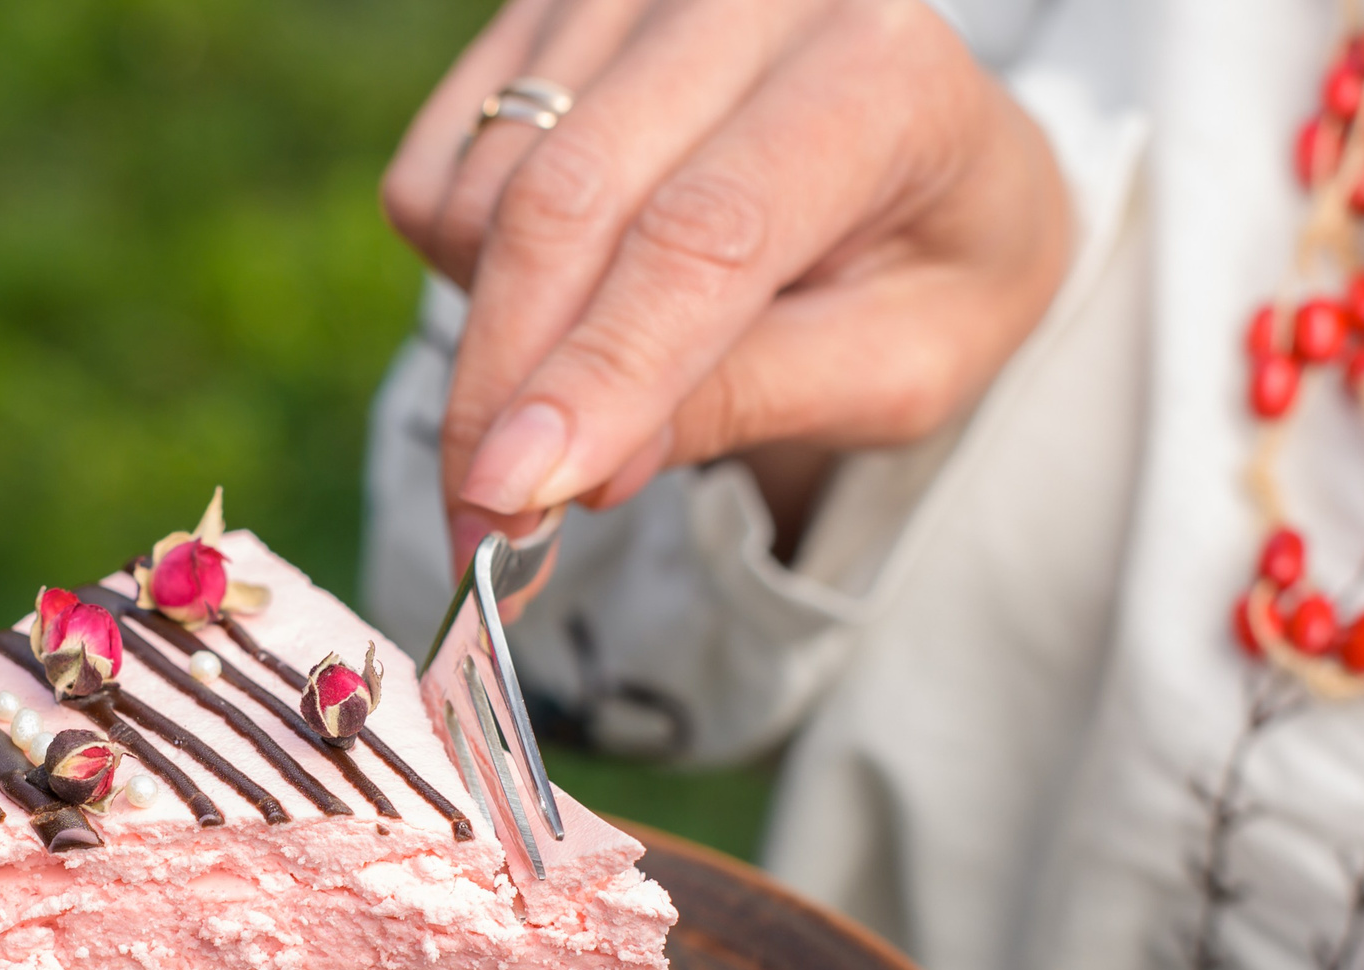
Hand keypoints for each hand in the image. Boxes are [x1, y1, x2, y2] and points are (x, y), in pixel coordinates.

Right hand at [380, 0, 1071, 557]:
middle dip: (504, 383)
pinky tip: (564, 291)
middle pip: (567, 200)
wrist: (928, 154)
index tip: (514, 495)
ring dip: (499, 329)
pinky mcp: (546, 14)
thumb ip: (754, 400)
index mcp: (884, 74)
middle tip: (482, 524)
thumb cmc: (929, 269)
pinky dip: (467, 271)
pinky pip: (434, 177)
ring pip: (485, 194)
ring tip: (592, 378)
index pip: (706, 234)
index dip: (601, 372)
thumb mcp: (900, 368)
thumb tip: (572, 471)